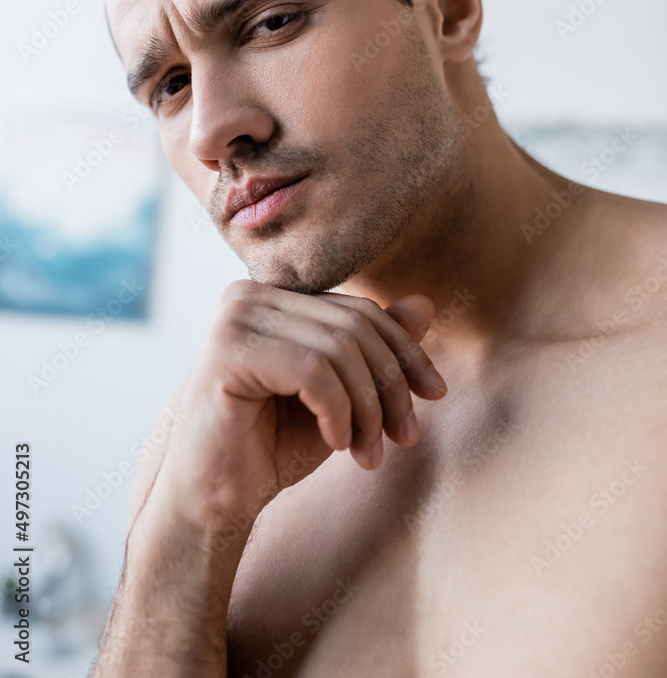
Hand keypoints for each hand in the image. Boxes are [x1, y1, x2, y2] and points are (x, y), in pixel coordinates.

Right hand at [149, 280, 446, 532]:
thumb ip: (375, 350)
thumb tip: (427, 303)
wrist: (213, 502)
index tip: (435, 394)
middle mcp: (249, 295)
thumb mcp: (341, 395)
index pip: (360, 310)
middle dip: (391, 386)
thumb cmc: (272, 445)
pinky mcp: (227, 352)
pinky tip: (335, 442)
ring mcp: (234, 319)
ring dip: (368, 408)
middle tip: (405, 438)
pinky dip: (339, 411)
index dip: (406, 351)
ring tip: (368, 453)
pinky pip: (313, 370)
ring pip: (339, 349)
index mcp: (273, 297)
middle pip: (355, 327)